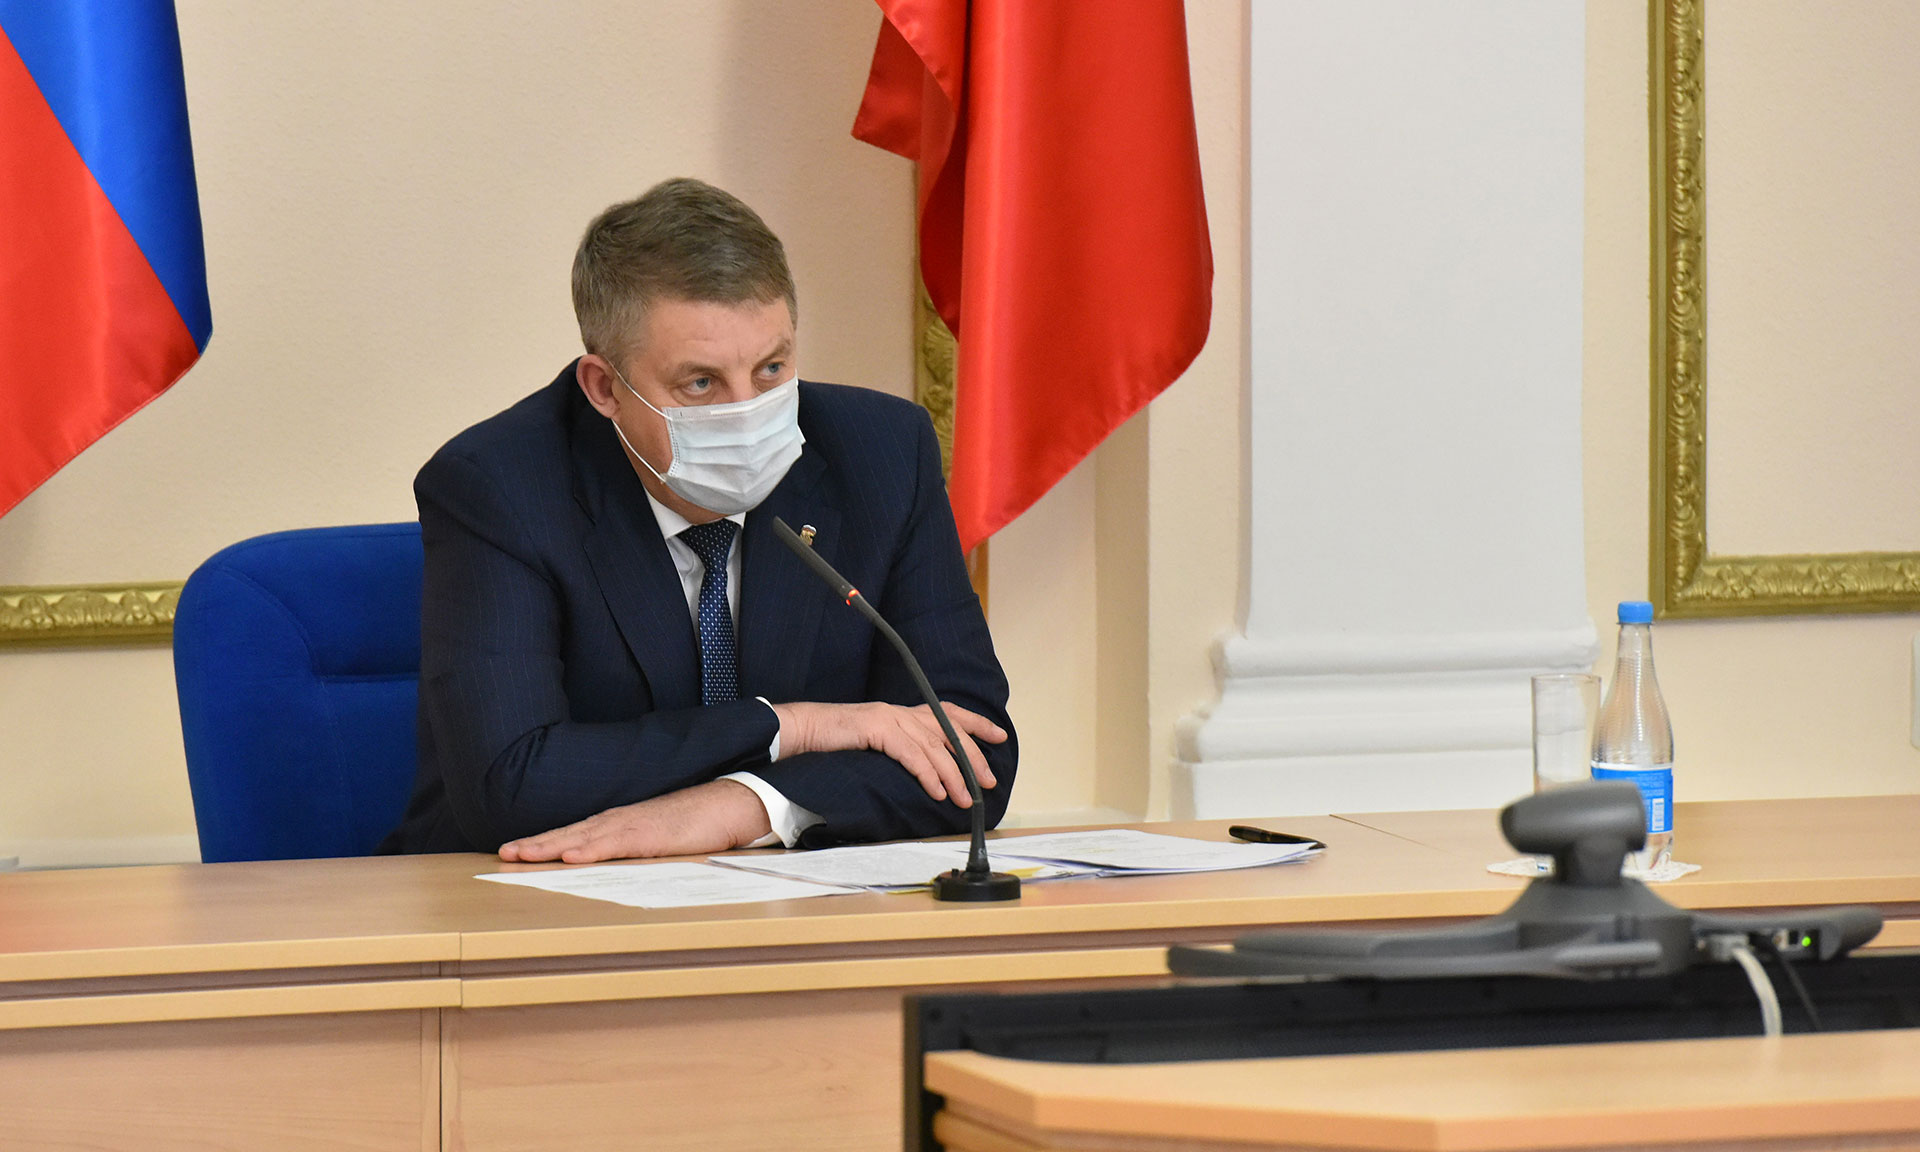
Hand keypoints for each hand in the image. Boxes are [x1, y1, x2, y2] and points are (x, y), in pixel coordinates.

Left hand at [498, 779, 772, 863]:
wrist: (731, 803)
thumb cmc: (698, 822)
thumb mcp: (659, 839)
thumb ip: (635, 848)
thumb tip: (613, 865)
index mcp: (621, 823)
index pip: (574, 833)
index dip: (544, 842)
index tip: (516, 850)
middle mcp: (621, 820)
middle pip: (569, 833)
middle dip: (536, 843)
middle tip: (504, 853)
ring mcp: (634, 825)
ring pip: (583, 837)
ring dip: (550, 846)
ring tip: (521, 854)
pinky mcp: (651, 835)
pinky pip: (614, 844)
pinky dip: (590, 849)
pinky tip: (569, 856)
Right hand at [770, 701, 1005, 807]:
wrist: (802, 731)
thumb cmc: (835, 743)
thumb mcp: (875, 745)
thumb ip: (900, 750)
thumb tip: (927, 772)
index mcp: (902, 713)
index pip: (948, 713)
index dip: (976, 724)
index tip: (1000, 736)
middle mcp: (900, 712)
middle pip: (948, 732)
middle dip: (973, 757)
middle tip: (989, 780)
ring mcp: (889, 718)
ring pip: (933, 747)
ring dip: (954, 776)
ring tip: (967, 799)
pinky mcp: (876, 729)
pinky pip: (911, 755)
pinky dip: (928, 775)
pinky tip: (938, 792)